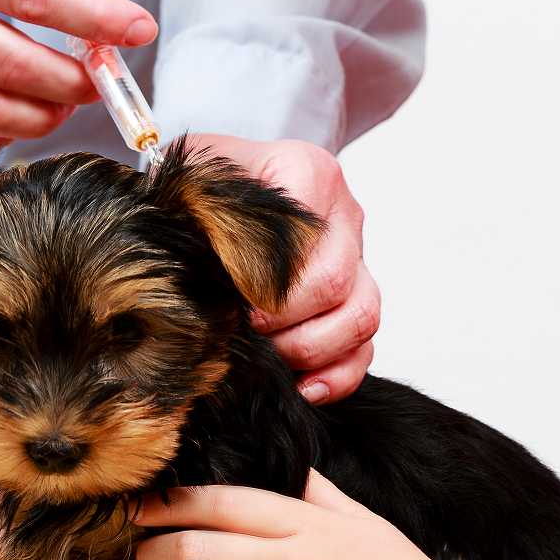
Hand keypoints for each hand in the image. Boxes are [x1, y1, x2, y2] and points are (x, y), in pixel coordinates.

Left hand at [189, 135, 378, 403]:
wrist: (223, 185)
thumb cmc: (207, 183)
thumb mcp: (193, 173)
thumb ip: (198, 204)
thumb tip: (196, 268)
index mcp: (308, 172)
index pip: (304, 233)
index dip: (266, 277)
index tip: (233, 296)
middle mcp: (343, 215)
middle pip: (334, 280)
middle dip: (285, 318)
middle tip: (244, 329)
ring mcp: (357, 259)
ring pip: (361, 315)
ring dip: (311, 348)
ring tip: (269, 356)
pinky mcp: (356, 299)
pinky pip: (365, 348)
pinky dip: (337, 375)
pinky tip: (302, 387)